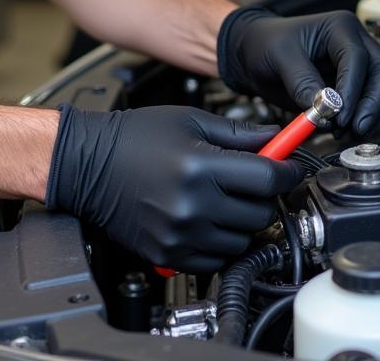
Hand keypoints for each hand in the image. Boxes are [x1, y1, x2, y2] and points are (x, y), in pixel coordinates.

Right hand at [46, 105, 303, 272]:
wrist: (89, 165)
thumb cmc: (135, 137)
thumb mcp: (190, 120)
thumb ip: (239, 133)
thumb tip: (278, 137)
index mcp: (200, 167)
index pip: (268, 179)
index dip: (288, 171)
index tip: (291, 166)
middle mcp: (192, 205)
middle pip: (261, 212)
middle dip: (264, 194)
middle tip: (251, 179)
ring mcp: (180, 235)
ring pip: (243, 239)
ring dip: (243, 221)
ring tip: (224, 198)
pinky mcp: (169, 255)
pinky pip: (217, 259)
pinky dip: (221, 243)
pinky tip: (209, 220)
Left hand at [217, 7, 379, 135]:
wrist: (255, 51)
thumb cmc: (265, 44)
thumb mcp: (278, 57)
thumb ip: (302, 81)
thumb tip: (326, 109)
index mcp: (339, 27)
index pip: (358, 59)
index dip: (353, 90)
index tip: (340, 115)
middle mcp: (356, 42)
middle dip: (373, 104)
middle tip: (355, 128)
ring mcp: (359, 63)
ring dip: (373, 115)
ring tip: (349, 133)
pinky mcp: (356, 83)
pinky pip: (376, 101)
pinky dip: (369, 118)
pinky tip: (350, 131)